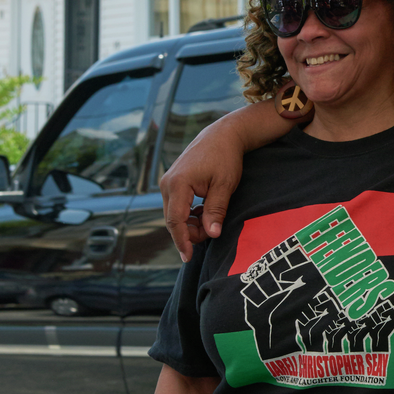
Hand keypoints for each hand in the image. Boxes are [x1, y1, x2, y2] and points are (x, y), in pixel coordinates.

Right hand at [161, 126, 244, 261]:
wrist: (222, 136)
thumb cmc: (225, 158)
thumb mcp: (225, 186)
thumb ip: (216, 211)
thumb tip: (212, 234)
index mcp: (178, 184)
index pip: (175, 221)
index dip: (182, 241)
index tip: (188, 257)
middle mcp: (167, 184)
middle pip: (173, 220)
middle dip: (190, 233)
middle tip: (212, 233)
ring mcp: (168, 182)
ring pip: (174, 215)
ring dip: (191, 224)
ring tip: (212, 220)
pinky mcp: (173, 183)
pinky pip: (177, 206)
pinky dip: (189, 215)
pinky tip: (205, 212)